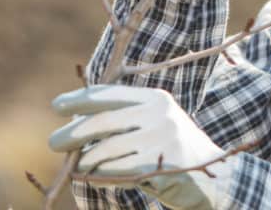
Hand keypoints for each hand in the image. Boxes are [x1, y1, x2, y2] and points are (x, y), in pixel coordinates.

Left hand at [49, 84, 229, 208]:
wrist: (216, 177)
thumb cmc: (174, 150)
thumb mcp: (156, 124)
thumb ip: (126, 119)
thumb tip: (75, 120)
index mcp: (156, 98)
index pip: (110, 94)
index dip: (80, 99)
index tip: (57, 106)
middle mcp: (160, 113)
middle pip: (103, 120)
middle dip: (73, 132)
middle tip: (54, 142)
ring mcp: (163, 138)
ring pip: (107, 149)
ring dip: (85, 160)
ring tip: (77, 166)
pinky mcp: (162, 164)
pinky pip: (118, 170)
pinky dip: (100, 175)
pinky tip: (94, 176)